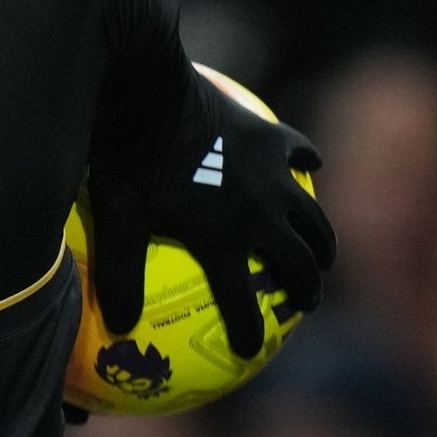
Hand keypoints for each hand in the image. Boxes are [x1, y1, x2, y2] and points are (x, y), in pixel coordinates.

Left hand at [89, 79, 336, 358]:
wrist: (147, 86)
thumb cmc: (123, 154)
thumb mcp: (115, 216)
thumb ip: (119, 272)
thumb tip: (119, 326)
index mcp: (222, 238)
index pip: (243, 300)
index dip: (251, 330)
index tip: (252, 349)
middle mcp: (260, 212)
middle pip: (300, 261)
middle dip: (307, 288)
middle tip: (303, 303)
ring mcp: (273, 174)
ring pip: (314, 218)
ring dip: (321, 241)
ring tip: (319, 255)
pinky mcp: (272, 138)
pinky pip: (303, 156)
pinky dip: (308, 168)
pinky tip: (309, 172)